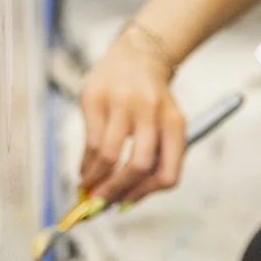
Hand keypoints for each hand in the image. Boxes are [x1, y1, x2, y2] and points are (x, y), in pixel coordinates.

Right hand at [77, 28, 190, 204]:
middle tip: (99, 205)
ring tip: (88, 188)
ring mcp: (124, 103)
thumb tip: (123, 202)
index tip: (126, 204)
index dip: (145, 195)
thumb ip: (151, 159)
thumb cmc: (151, 101)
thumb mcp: (164, 125)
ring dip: (95, 180)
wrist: (137, 55)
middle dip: (115, 192)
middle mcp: (152, 112)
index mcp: (175, 124)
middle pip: (137, 166)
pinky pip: (90, 142)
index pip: (169, 173)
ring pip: (109, 156)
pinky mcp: (97, 98)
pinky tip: (84, 170)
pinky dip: (86, 164)